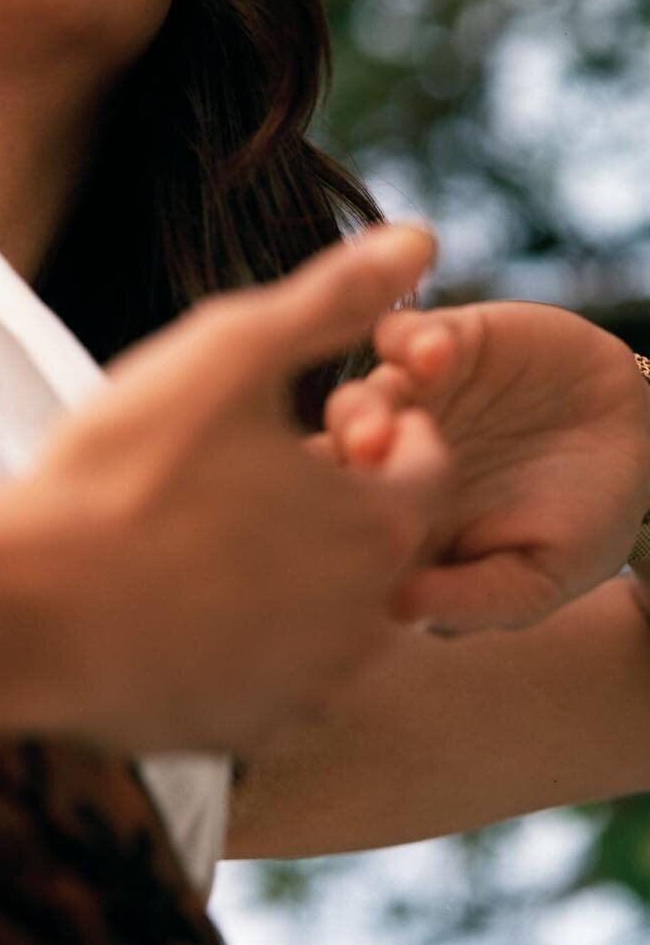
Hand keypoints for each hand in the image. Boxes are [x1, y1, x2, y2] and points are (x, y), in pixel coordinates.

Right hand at [0, 224, 452, 756]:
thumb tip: (422, 236)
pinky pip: (273, 676)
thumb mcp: (229, 353)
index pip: (428, 467)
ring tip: (206, 531)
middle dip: (335, 503)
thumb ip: (330, 297)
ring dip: (294, 573)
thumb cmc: (124, 469)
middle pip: (380, 545)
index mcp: (374, 525)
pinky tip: (175, 599)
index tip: (318, 414)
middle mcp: (364, 621)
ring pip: (330, 616)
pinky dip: (245, 638)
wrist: (23, 609)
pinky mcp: (247, 732)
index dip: (383, 429)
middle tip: (246, 472)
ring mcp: (306, 688)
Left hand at [324, 302, 649, 634]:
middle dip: (335, 460)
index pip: (340, 531)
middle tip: (360, 459)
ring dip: (364, 405)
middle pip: (331, 462)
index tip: (336, 531)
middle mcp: (389, 462)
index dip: (327, 530)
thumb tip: (397, 611)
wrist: (642, 442)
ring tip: (388, 418)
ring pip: (358, 397)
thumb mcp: (538, 577)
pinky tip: (438, 351)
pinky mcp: (442, 342)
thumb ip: (474, 598)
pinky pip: (403, 334)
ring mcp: (412, 403)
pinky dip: (411, 338)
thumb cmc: (581, 525)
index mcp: (398, 525)